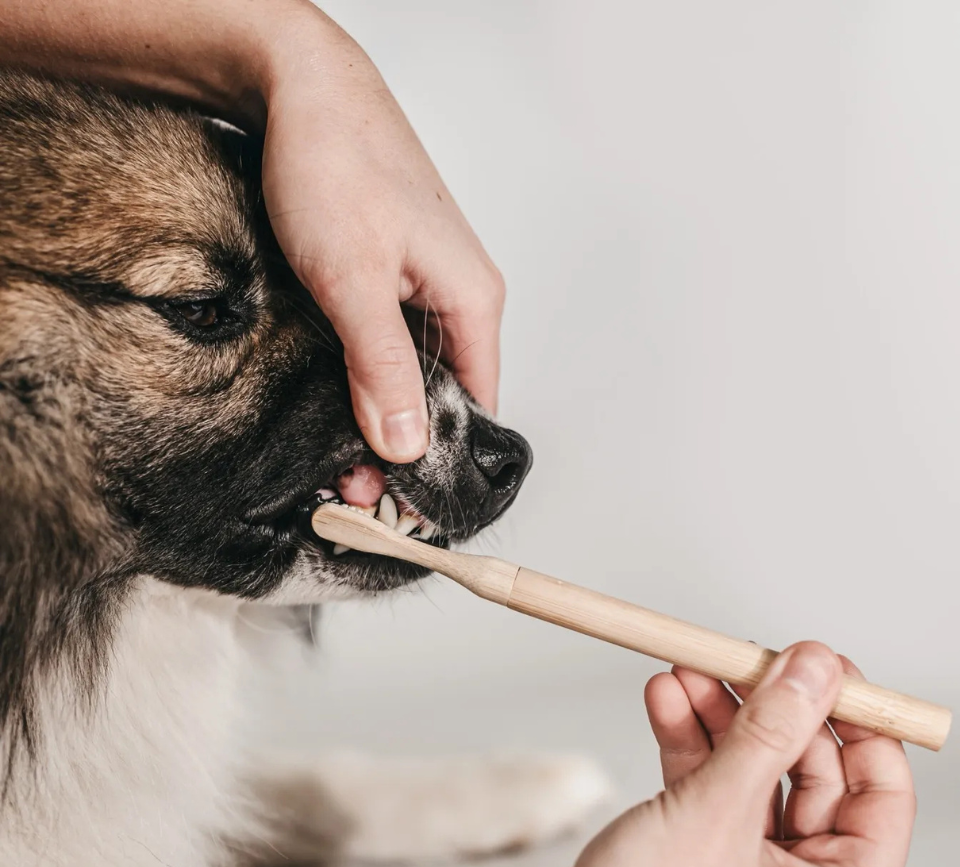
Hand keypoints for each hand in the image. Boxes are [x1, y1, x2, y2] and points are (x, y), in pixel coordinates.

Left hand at [0, 0, 502, 463]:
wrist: (299, 88)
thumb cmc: (333, 164)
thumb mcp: (351, 281)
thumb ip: (382, 368)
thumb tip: (407, 445)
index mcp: (473, 301)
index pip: (477, 408)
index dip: (439, 461)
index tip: (397, 503)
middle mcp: (461, 297)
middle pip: (447, 396)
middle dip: (404, 445)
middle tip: (350, 484)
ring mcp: (427, 285)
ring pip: (417, 372)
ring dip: (382, 413)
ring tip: (338, 453)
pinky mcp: (394, 276)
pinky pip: (393, 344)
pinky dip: (368, 377)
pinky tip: (336, 396)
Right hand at [388, 642, 915, 866]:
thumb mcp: (718, 811)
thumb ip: (771, 731)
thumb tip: (814, 667)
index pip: (881, 788)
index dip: (855, 719)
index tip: (820, 665)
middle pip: (809, 769)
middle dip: (766, 709)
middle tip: (739, 657)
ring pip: (754, 770)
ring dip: (719, 717)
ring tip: (685, 669)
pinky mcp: (707, 857)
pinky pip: (713, 786)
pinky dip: (690, 743)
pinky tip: (664, 701)